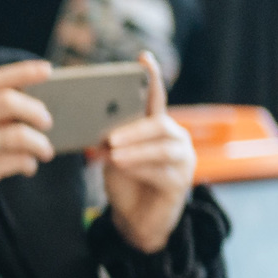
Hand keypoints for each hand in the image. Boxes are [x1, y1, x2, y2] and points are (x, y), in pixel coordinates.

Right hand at [0, 61, 54, 245]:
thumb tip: (29, 108)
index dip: (23, 71)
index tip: (47, 70)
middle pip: (9, 100)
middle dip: (36, 110)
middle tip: (47, 121)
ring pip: (19, 134)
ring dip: (40, 143)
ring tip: (45, 151)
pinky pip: (19, 160)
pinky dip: (29, 163)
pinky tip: (27, 167)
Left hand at [101, 53, 194, 253]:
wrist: (135, 219)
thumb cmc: (125, 182)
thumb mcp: (112, 157)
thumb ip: (109, 140)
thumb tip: (95, 127)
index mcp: (157, 127)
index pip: (155, 98)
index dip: (151, 77)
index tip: (143, 57)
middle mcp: (175, 139)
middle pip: (159, 124)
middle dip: (133, 129)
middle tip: (110, 138)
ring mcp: (183, 160)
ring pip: (162, 148)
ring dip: (135, 150)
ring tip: (113, 155)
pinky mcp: (181, 182)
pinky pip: (162, 171)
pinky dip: (140, 169)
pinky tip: (123, 169)